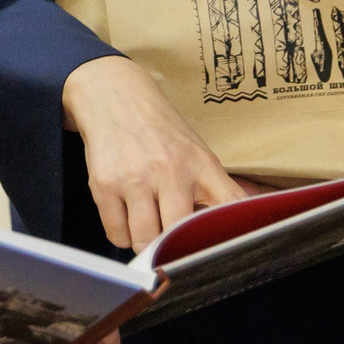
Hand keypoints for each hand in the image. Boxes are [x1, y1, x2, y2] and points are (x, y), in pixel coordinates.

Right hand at [62, 55, 241, 250]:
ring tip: (146, 225)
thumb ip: (214, 188)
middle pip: (179, 235)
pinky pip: (117, 235)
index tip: (229, 247)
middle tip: (170, 240)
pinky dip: (122, 235)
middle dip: (173, 245)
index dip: (233, 232)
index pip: (229, 204)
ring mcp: (134, 179)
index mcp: (201, 163)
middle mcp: (170, 171)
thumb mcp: (195, 151)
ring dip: (145, 242)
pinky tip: (126, 217)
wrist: (114, 96)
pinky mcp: (104, 185)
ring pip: (144, 241)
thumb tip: (240, 220)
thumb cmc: (159, 130)